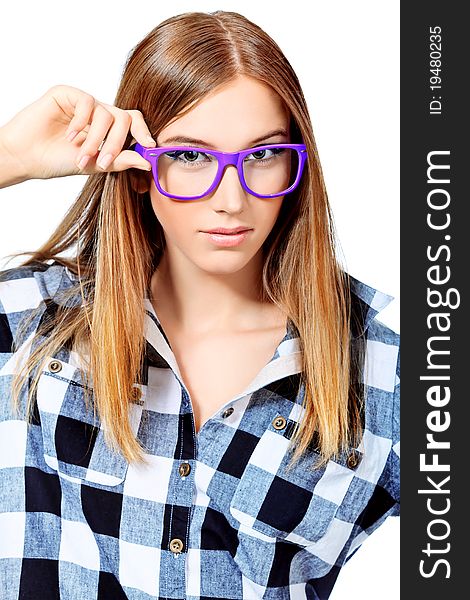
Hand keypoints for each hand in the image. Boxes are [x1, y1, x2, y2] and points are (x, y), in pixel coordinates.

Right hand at [0, 84, 154, 181]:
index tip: (150, 146)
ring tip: (81, 155)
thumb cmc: (58, 161)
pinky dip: (82, 122)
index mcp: (108, 129)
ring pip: (107, 114)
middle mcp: (98, 113)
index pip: (133, 122)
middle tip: (104, 160)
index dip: (144, 131)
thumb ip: (121, 160)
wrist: (27, 157)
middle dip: (117, 142)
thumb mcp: (96, 164)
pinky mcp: (67, 93)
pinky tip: (70, 136)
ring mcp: (83, 103)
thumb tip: (148, 160)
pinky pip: (87, 102)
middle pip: (124, 118)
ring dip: (96, 139)